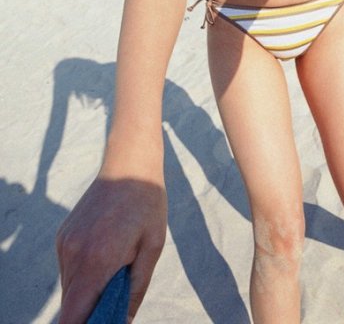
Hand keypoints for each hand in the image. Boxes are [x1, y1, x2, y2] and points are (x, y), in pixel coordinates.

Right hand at [56, 177, 166, 322]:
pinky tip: (106, 251)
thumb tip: (122, 321)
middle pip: (70, 307)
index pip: (73, 318)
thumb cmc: (147, 204)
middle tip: (119, 294)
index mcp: (97, 260)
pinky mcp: (62, 235)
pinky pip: (69, 269)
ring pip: (69, 289)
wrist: (129, 162)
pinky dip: (84, 273)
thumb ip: (134, 290)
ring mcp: (64, 243)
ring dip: (89, 291)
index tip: (107, 321)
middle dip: (92, 311)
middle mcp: (73, 253)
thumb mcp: (152, 248)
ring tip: (118, 264)